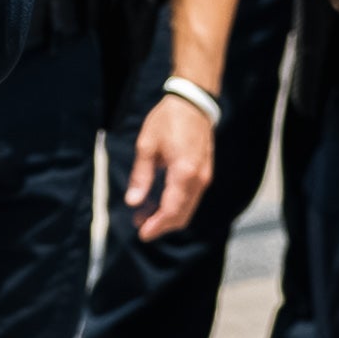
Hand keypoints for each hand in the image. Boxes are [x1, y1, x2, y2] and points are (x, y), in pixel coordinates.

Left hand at [125, 83, 216, 237]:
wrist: (193, 103)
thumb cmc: (168, 120)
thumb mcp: (146, 146)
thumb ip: (141, 176)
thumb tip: (133, 202)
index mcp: (184, 173)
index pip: (171, 210)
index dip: (157, 226)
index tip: (141, 234)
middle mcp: (199, 179)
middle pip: (182, 215)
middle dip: (161, 225)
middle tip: (139, 226)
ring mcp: (205, 177)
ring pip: (188, 208)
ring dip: (168, 216)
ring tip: (144, 215)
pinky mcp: (205, 173)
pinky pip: (191, 198)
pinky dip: (176, 205)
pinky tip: (157, 202)